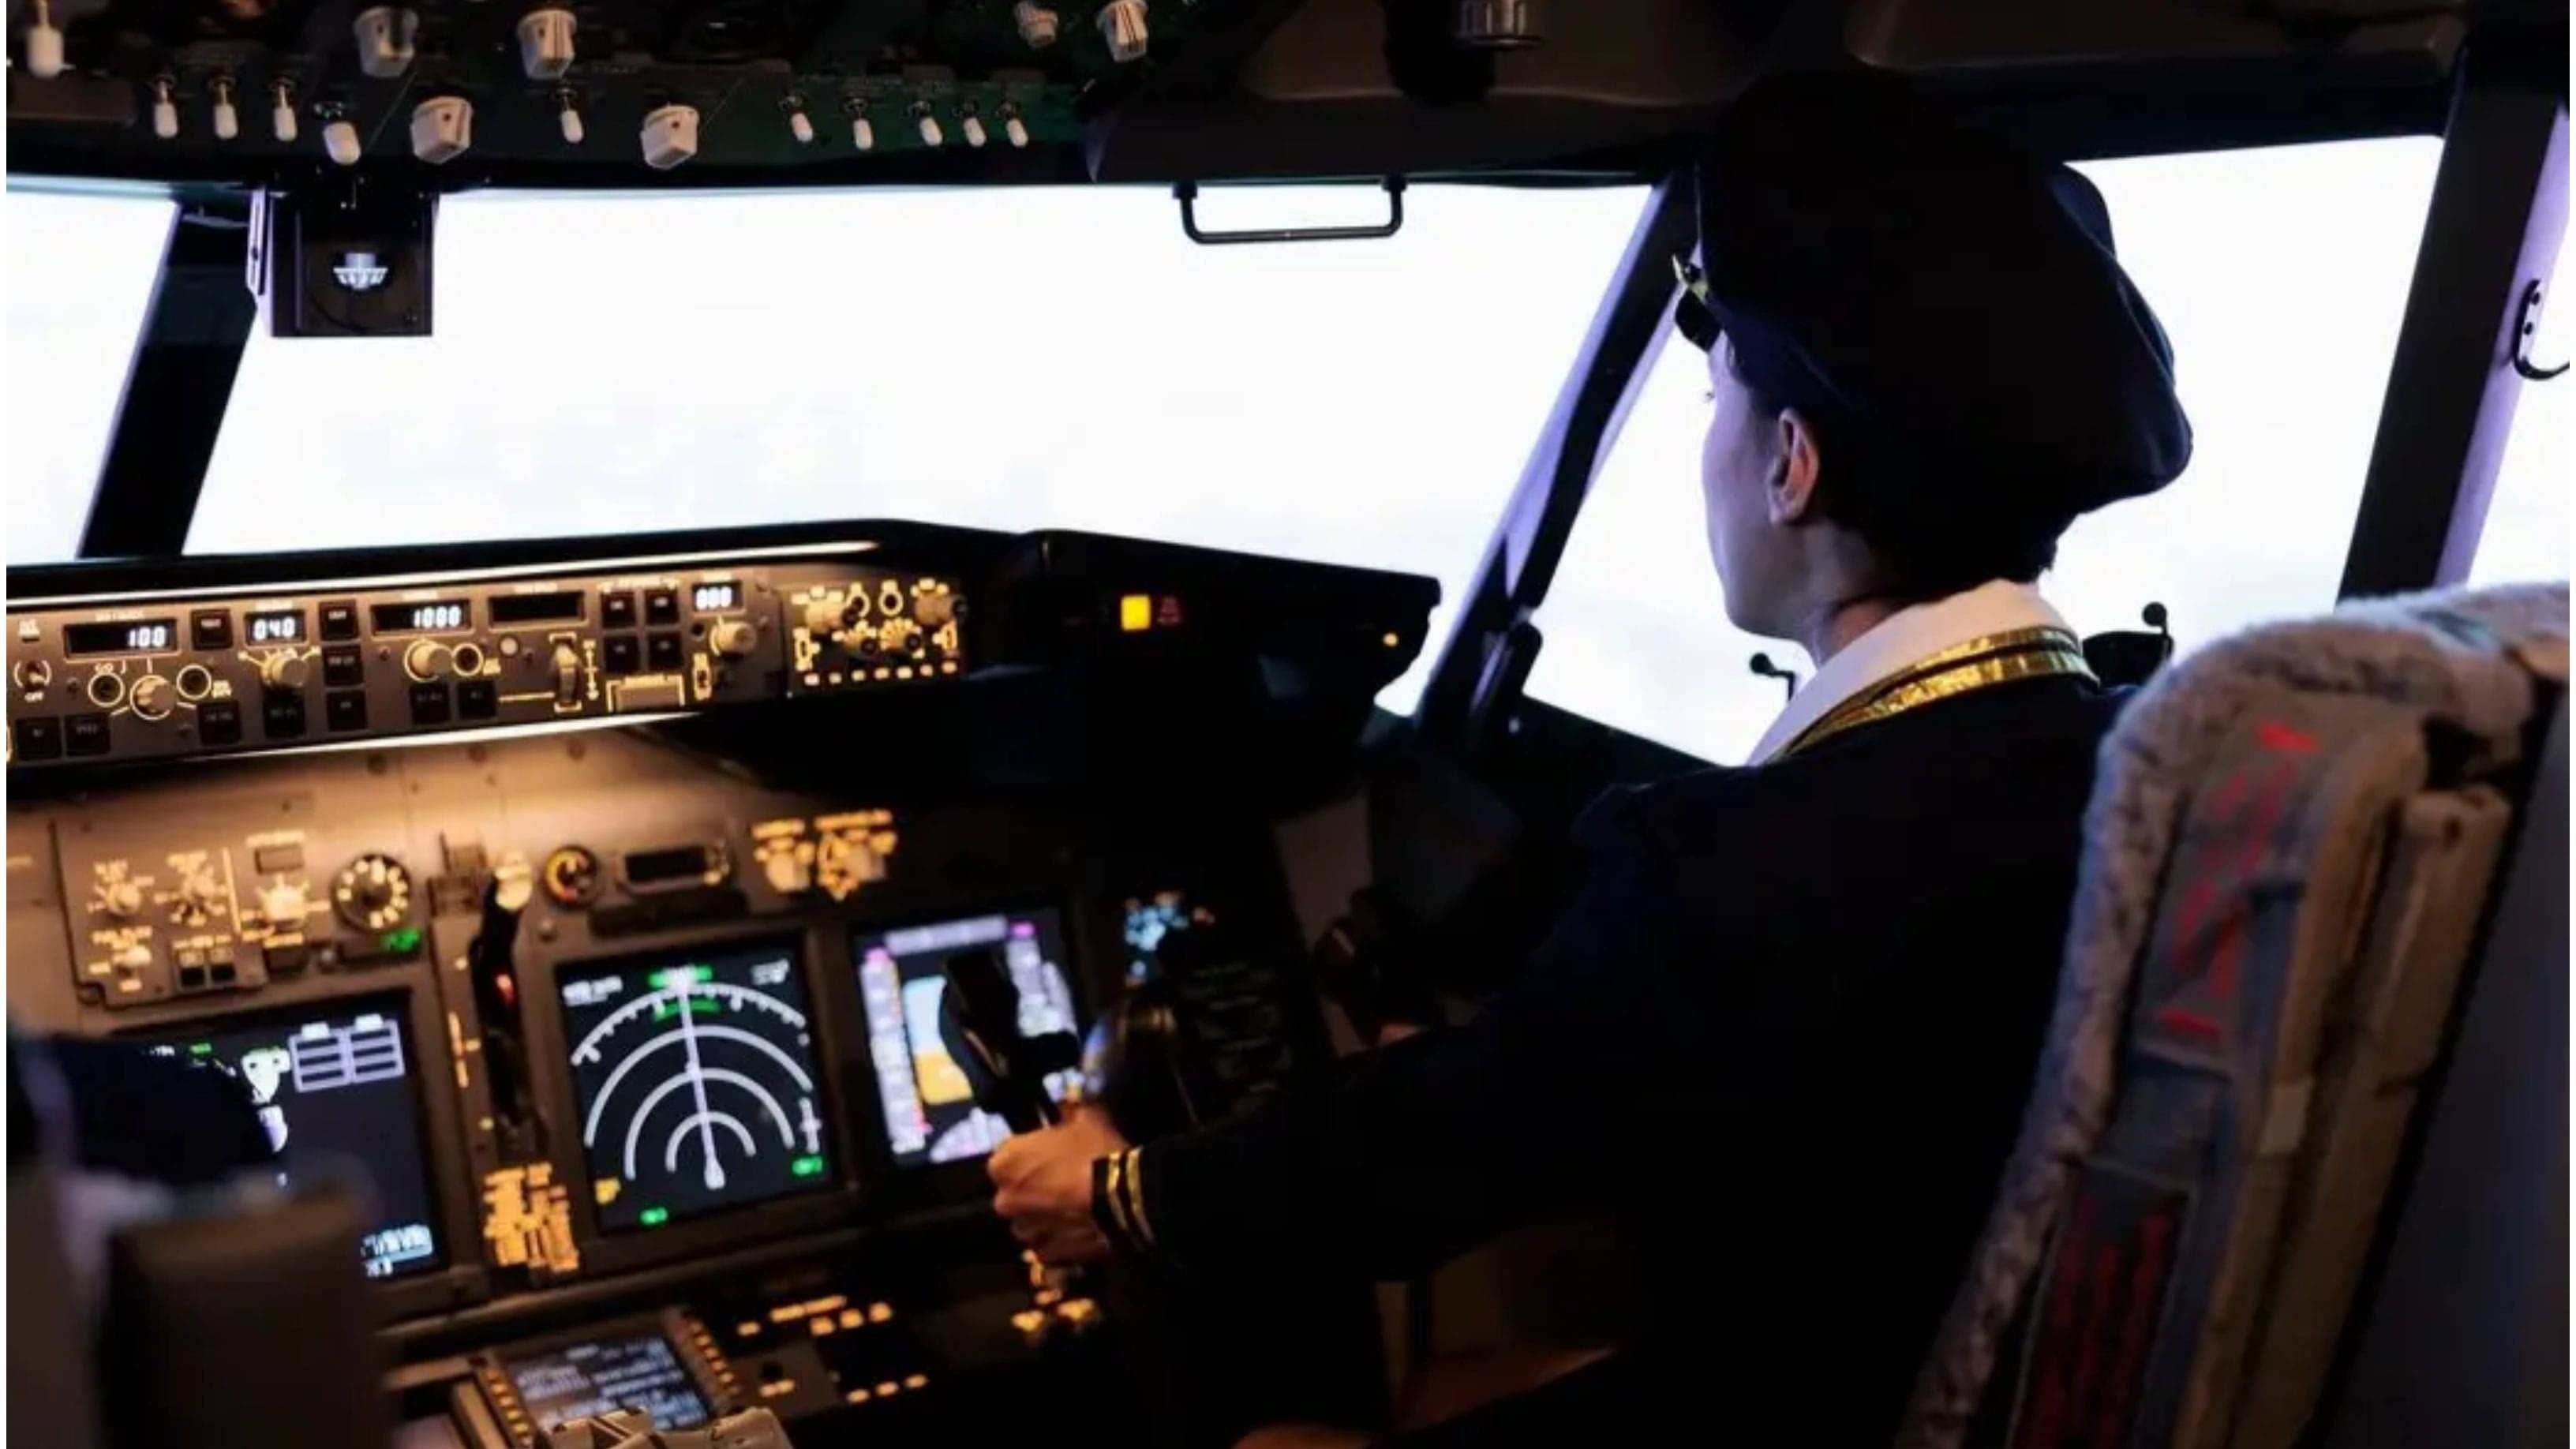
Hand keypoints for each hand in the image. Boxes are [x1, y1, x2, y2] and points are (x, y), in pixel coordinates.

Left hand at [989, 1105, 1128, 1266]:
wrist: (1125, 1197)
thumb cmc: (1098, 1151)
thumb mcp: (1087, 1118)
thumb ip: (1069, 1112)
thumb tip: (1068, 1104)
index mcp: (1005, 1163)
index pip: (1006, 1157)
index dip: (1028, 1155)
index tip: (1048, 1154)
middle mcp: (1006, 1199)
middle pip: (1014, 1194)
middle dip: (1031, 1190)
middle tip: (1060, 1182)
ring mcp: (1025, 1230)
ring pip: (1028, 1223)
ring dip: (1042, 1218)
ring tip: (1071, 1211)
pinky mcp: (1046, 1254)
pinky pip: (1046, 1247)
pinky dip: (1058, 1241)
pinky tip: (1079, 1231)